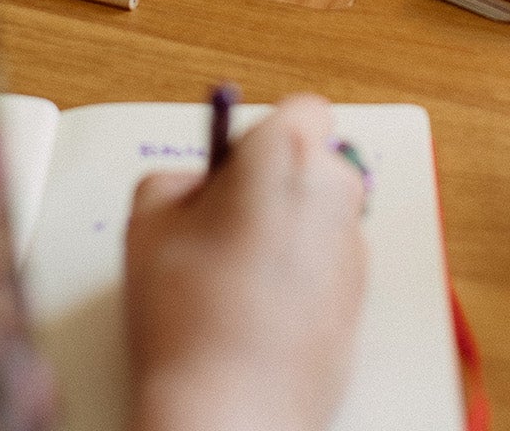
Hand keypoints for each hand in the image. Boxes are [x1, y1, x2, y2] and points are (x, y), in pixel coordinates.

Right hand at [124, 94, 366, 430]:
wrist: (230, 411)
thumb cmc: (190, 314)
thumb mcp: (148, 220)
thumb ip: (176, 179)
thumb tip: (196, 185)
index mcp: (288, 153)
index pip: (300, 108)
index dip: (261, 135)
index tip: (231, 166)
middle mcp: (335, 192)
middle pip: (312, 163)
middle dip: (274, 184)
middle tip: (221, 225)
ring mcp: (354, 249)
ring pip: (320, 217)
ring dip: (288, 232)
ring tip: (231, 279)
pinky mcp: (360, 300)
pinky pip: (328, 265)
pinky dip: (301, 277)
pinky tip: (256, 312)